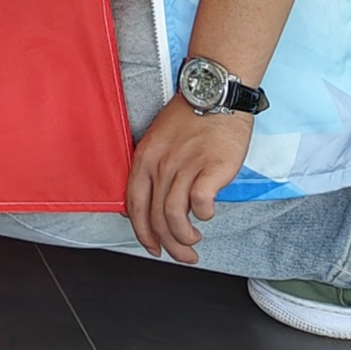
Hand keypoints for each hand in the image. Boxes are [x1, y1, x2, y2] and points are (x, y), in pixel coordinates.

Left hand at [124, 95, 254, 263]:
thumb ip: (155, 170)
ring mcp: (184, 166)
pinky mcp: (210, 168)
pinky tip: (208, 214)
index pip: (135, 206)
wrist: (215, 94)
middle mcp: (161, 164)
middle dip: (169, 246)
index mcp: (145, 158)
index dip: (142, 233)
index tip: (154, 248)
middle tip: (184, 255)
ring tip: (195, 239)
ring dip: (185, 237)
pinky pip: (199, 203)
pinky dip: (203, 215)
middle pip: (155, 218)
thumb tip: (155, 205)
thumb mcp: (159, 140)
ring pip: (173, 216)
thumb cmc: (191, 118)